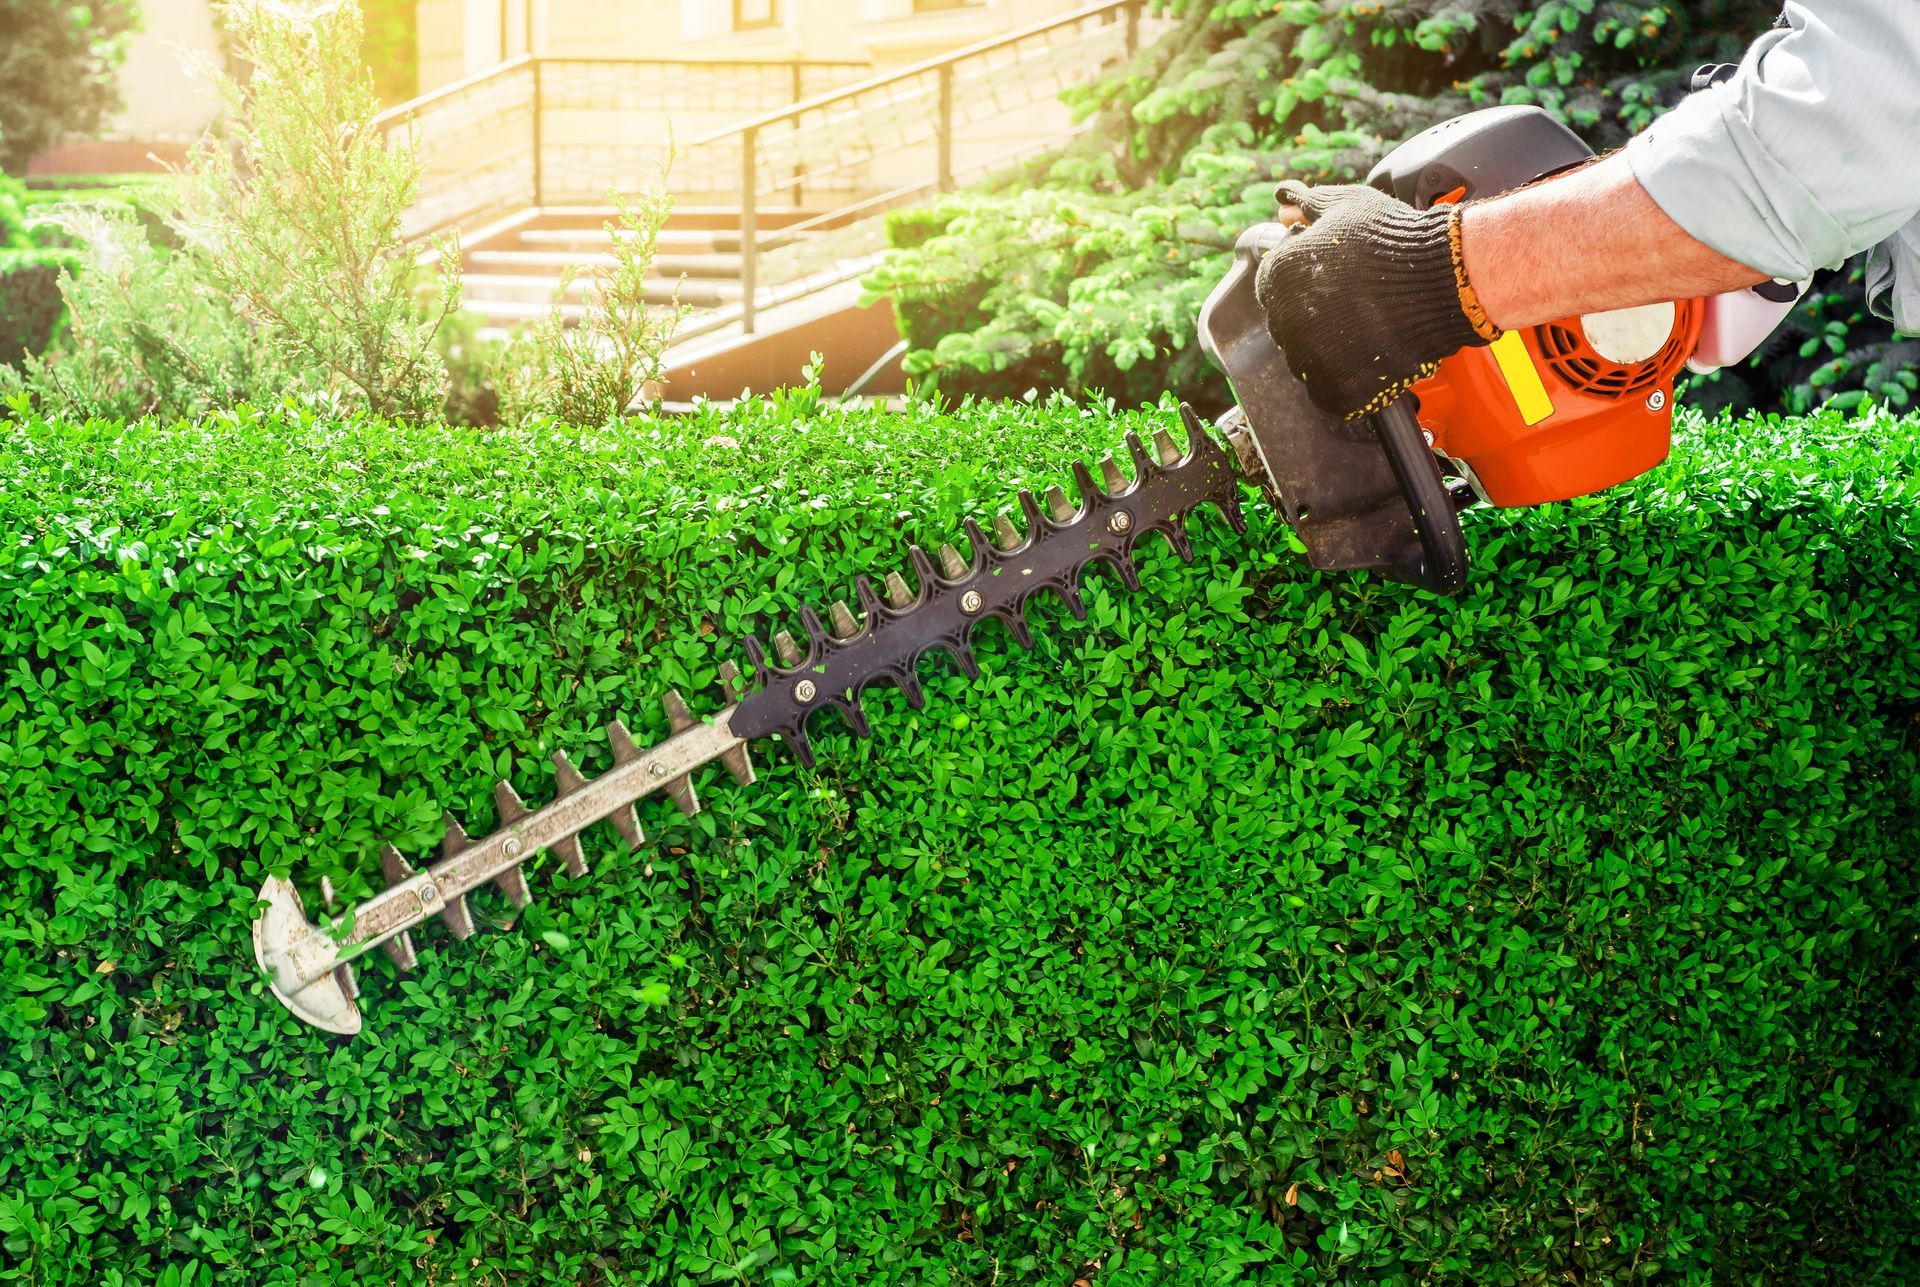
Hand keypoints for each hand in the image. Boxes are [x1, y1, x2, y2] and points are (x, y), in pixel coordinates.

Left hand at [1252, 181, 1500, 418]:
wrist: (1444, 279)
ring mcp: (1310, 360)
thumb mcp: (1348, 206)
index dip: (1306, 283)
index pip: (1275, 288)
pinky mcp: (1337, 389)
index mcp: (1279, 276)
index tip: (1336, 281)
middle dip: (1317, 315)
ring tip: (1369, 327)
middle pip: (1289, 325)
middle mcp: (1285, 321)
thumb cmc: (1395, 238)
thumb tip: (1283, 200)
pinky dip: (1348, 379)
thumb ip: (1307, 205)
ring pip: (1308, 360)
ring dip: (1331, 348)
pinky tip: (1371, 355)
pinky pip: (1329, 391)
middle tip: (1357, 304)